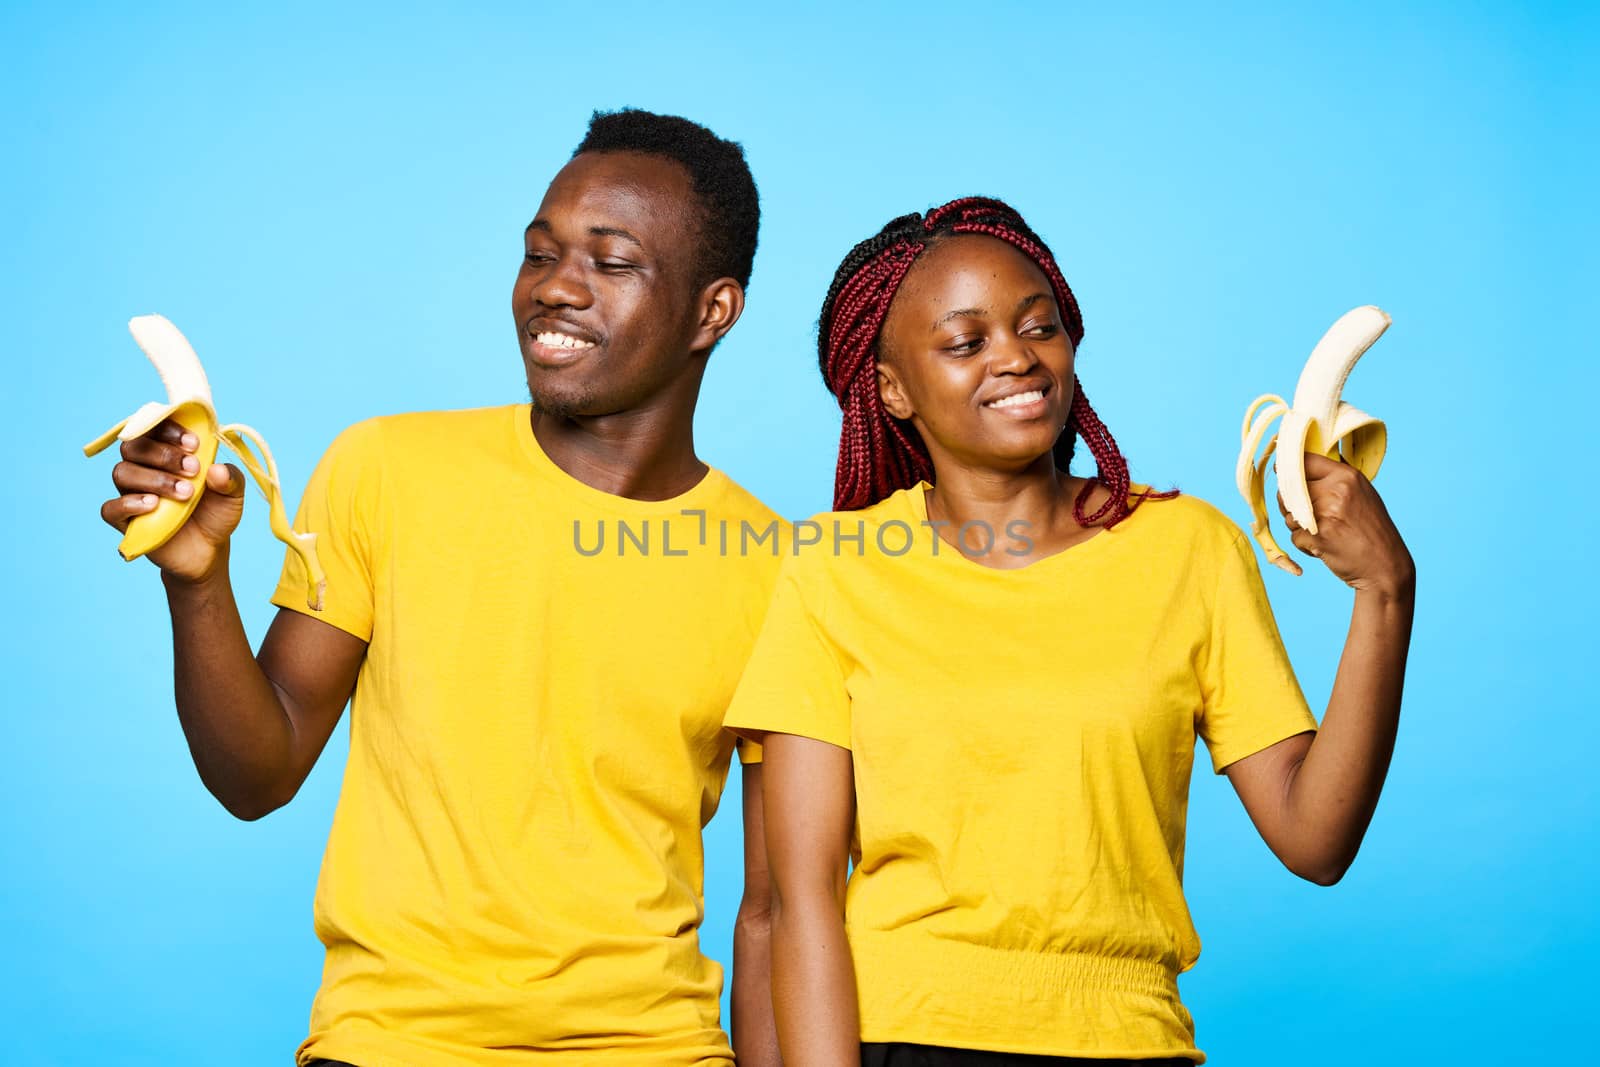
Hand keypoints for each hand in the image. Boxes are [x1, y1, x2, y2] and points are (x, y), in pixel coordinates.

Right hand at [100, 418, 245, 583]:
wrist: (209, 550)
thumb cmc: (215, 513)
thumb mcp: (232, 494)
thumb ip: (230, 478)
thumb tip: (216, 469)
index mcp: (166, 452)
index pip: (153, 427)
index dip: (168, 429)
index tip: (194, 443)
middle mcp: (143, 468)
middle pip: (133, 446)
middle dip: (164, 455)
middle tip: (193, 470)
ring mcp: (131, 493)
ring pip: (123, 473)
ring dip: (155, 479)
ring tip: (185, 493)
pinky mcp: (124, 521)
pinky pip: (110, 508)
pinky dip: (129, 503)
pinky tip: (153, 506)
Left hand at [1277, 451, 1413, 596]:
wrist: (1385, 565)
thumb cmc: (1372, 530)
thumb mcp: (1362, 494)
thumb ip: (1335, 480)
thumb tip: (1303, 465)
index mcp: (1347, 476)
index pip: (1305, 461)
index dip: (1289, 471)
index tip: (1283, 475)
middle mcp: (1336, 490)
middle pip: (1288, 490)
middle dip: (1290, 505)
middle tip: (1309, 517)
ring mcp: (1326, 512)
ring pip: (1288, 515)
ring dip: (1298, 528)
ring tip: (1323, 533)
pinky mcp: (1319, 536)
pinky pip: (1294, 537)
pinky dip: (1305, 545)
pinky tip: (1324, 547)